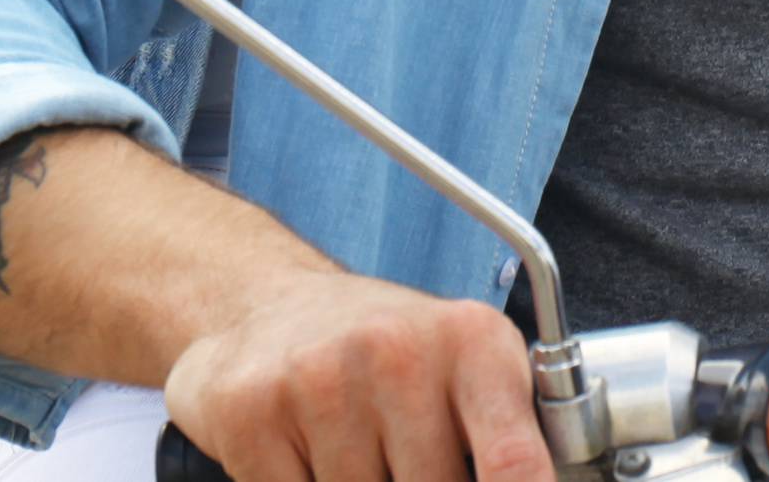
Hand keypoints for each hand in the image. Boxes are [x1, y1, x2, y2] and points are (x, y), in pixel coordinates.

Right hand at [166, 273, 553, 481]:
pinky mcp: (255, 411)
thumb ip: (506, 445)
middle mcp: (400, 350)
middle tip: (405, 457)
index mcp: (473, 341)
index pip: (514, 464)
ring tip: (355, 447)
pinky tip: (305, 455)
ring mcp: (323, 379)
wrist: (269, 303)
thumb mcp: (466, 376)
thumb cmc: (385, 356)